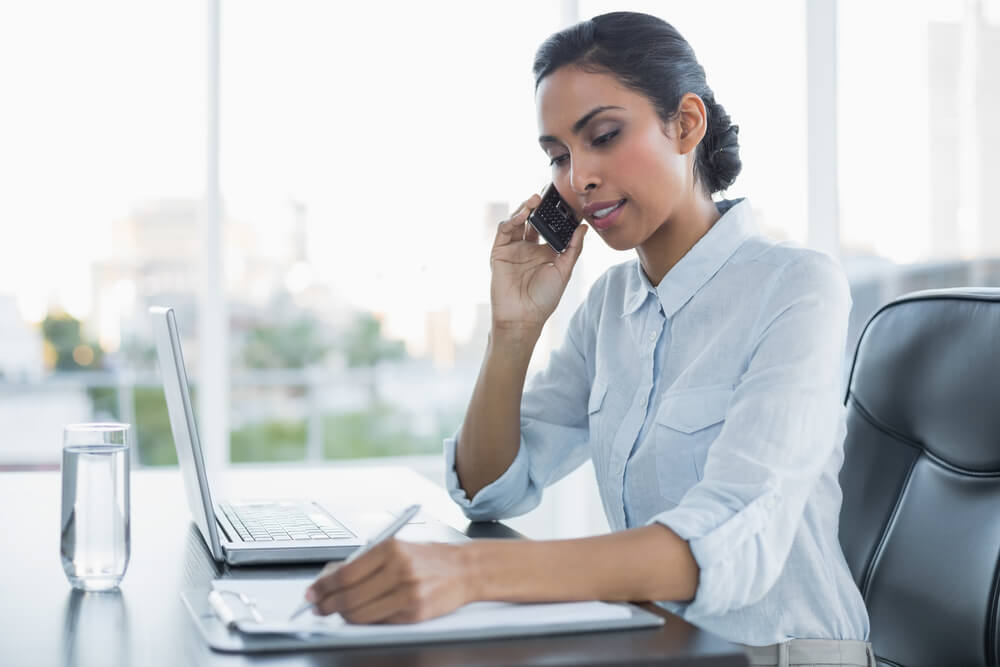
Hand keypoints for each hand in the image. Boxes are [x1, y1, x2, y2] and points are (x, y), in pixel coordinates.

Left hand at [305, 539, 472, 623]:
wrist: (465, 569)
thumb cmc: (428, 558)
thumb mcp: (396, 549)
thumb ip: (365, 562)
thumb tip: (329, 577)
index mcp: (391, 548)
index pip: (346, 573)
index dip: (323, 586)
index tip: (312, 592)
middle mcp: (399, 569)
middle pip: (350, 596)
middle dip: (328, 604)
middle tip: (318, 607)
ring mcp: (408, 593)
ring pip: (361, 613)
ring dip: (343, 615)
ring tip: (338, 611)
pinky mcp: (415, 613)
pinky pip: (379, 622)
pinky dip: (366, 620)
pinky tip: (362, 614)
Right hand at [490, 194, 587, 332]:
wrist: (523, 317)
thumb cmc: (544, 299)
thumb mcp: (564, 271)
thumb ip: (573, 249)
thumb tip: (584, 227)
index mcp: (545, 252)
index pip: (550, 227)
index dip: (556, 215)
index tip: (566, 202)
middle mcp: (529, 248)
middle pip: (532, 221)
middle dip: (539, 208)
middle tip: (549, 196)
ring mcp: (513, 249)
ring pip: (517, 222)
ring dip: (525, 209)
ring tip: (535, 200)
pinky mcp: (499, 252)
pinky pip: (504, 231)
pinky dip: (512, 220)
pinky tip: (523, 214)